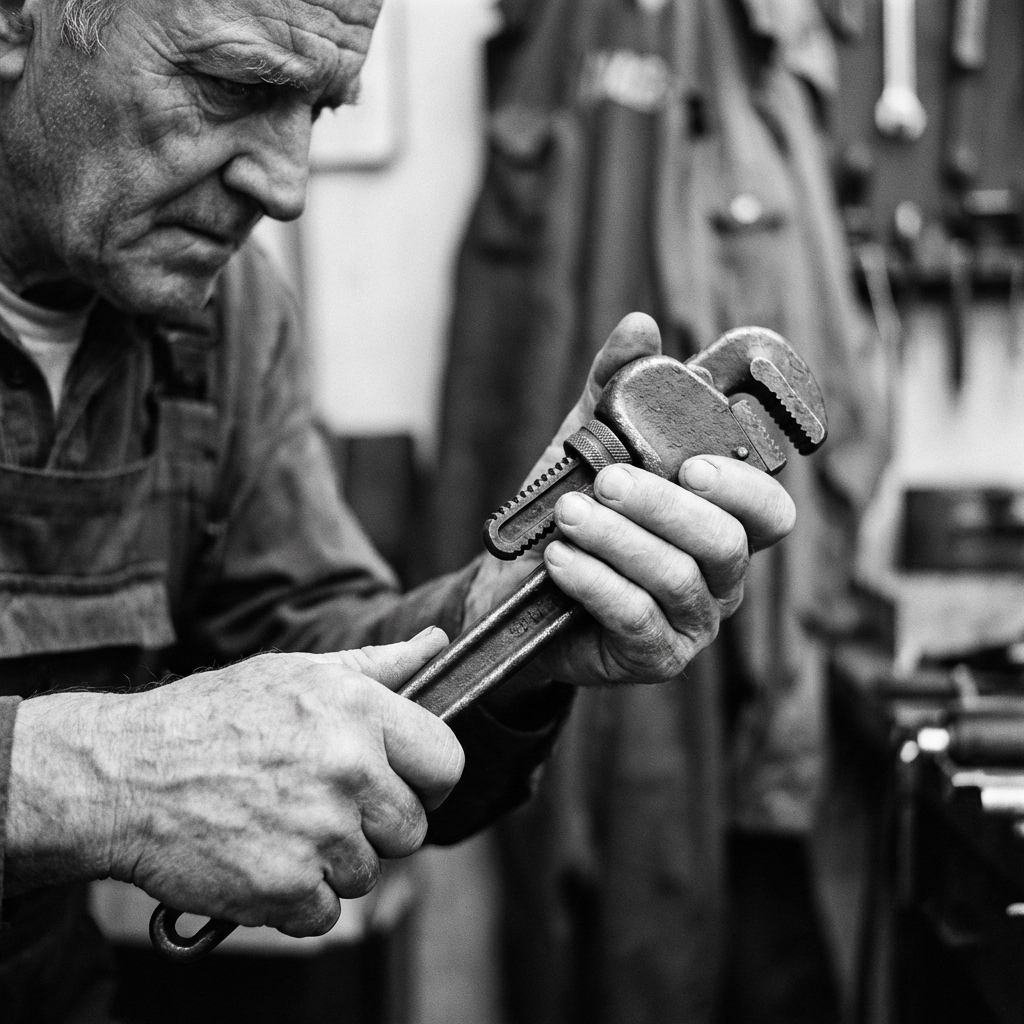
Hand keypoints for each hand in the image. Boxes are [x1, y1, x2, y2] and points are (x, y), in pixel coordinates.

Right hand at [5, 628, 462, 936]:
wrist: (124, 775)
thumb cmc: (215, 717)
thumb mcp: (300, 673)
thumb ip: (379, 666)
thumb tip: (437, 644)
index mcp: (360, 711)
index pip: (447, 763)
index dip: (427, 779)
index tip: (401, 784)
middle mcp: (349, 770)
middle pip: (410, 830)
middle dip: (373, 826)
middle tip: (321, 805)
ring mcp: (318, 832)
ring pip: (366, 874)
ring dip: (330, 862)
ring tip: (279, 824)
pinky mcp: (284, 888)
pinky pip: (325, 912)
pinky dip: (295, 898)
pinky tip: (260, 856)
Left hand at [466, 313, 795, 686]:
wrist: (514, 589)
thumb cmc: (569, 516)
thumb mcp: (587, 449)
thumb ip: (613, 391)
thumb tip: (638, 326)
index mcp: (719, 523)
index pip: (768, 511)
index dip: (742, 486)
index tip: (692, 463)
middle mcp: (720, 577)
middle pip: (723, 543)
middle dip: (662, 506)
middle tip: (607, 482)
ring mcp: (692, 622)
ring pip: (677, 578)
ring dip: (618, 540)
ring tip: (568, 514)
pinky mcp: (655, 657)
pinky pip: (637, 620)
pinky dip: (595, 583)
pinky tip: (559, 560)